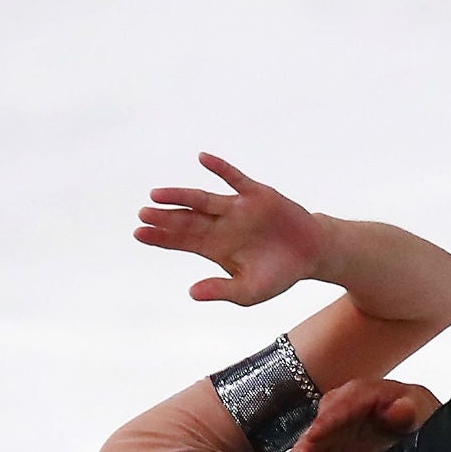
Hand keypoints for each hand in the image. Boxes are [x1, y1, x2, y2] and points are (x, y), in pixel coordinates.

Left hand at [135, 154, 326, 305]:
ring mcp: (237, 208)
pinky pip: (235, 178)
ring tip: (157, 194)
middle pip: (186, 219)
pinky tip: (203, 159)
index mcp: (214, 248)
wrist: (311, 255)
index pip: (181, 241)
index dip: (160, 237)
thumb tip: (191, 292)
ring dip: (181, 195)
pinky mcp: (256, 194)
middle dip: (164, 217)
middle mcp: (220, 225)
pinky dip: (220, 168)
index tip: (139, 233)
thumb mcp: (249, 291)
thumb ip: (221, 290)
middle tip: (142, 214)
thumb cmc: (278, 275)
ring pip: (203, 199)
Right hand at [262, 377, 440, 451]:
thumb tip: (399, 408)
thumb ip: (408, 409)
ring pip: (310, 441)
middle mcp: (341, 407)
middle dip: (307, 442)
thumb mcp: (418, 408)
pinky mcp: (329, 444)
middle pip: (320, 423)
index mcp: (362, 393)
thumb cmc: (416, 410)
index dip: (329, 420)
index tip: (317, 434)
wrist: (413, 420)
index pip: (342, 406)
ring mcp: (333, 427)